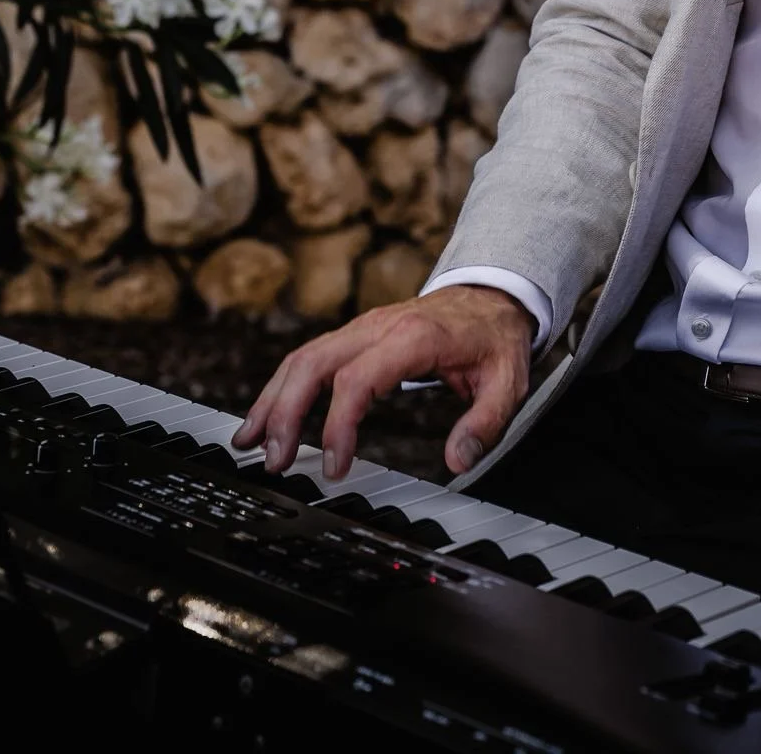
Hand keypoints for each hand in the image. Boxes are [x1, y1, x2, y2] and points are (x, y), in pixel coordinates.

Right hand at [233, 284, 533, 480]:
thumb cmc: (495, 339)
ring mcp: (363, 327)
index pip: (359, 378)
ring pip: (304, 357)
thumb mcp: (508, 382)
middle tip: (275, 461)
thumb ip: (485, 423)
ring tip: (251, 443)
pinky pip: (310, 356)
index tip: (334, 466)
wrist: (493, 294)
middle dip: (287, 412)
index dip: (338, 424)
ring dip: (275, 399)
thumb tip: (458, 461)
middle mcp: (379, 327)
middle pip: (315, 362)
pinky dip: (284, 386)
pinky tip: (268, 416)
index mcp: (414, 337)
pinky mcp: (356, 335)